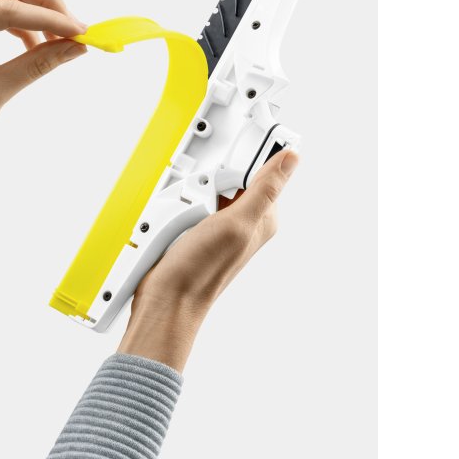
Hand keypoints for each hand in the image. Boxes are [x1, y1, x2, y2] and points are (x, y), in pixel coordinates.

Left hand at [0, 0, 86, 213]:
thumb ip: (38, 63)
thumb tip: (77, 46)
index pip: (8, 9)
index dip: (50, 18)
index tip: (82, 32)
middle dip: (44, 0)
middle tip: (72, 27)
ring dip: (34, 7)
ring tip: (58, 38)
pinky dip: (20, 17)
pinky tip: (36, 42)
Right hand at [117, 150, 298, 370]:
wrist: (166, 299)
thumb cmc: (202, 271)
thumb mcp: (236, 223)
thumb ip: (264, 189)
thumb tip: (291, 159)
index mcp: (262, 218)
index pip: (263, 172)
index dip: (245, 161)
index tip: (229, 161)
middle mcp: (243, 221)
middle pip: (229, 177)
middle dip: (209, 179)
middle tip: (201, 198)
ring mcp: (217, 226)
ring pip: (204, 188)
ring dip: (188, 194)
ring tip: (183, 215)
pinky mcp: (194, 229)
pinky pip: (186, 202)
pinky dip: (177, 204)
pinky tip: (172, 219)